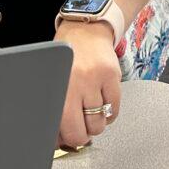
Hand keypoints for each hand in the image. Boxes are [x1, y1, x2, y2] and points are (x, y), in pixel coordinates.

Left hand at [53, 19, 121, 149]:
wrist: (86, 29)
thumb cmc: (66, 56)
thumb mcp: (54, 78)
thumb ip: (55, 106)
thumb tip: (58, 139)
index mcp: (57, 83)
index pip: (59, 125)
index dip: (60, 139)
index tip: (62, 140)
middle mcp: (75, 81)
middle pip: (80, 131)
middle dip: (79, 136)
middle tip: (78, 129)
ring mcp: (96, 79)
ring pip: (98, 124)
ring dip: (94, 124)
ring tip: (88, 112)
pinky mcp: (113, 76)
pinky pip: (114, 111)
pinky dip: (108, 114)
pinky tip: (101, 104)